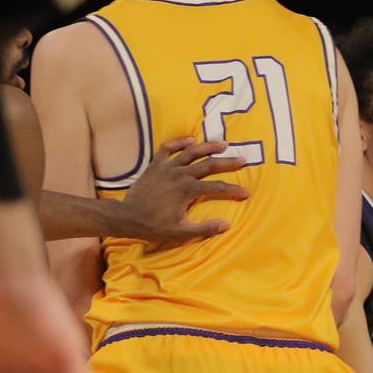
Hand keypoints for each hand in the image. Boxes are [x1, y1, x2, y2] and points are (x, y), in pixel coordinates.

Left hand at [112, 139, 250, 244]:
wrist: (126, 217)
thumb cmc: (153, 226)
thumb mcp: (181, 232)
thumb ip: (205, 228)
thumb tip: (226, 224)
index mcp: (188, 190)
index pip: (218, 188)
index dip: (234, 190)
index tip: (246, 193)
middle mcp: (180, 174)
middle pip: (209, 165)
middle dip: (228, 162)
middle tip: (243, 159)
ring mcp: (167, 168)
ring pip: (191, 152)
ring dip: (208, 146)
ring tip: (222, 143)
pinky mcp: (155, 165)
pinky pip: (167, 148)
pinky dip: (179, 142)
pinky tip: (190, 139)